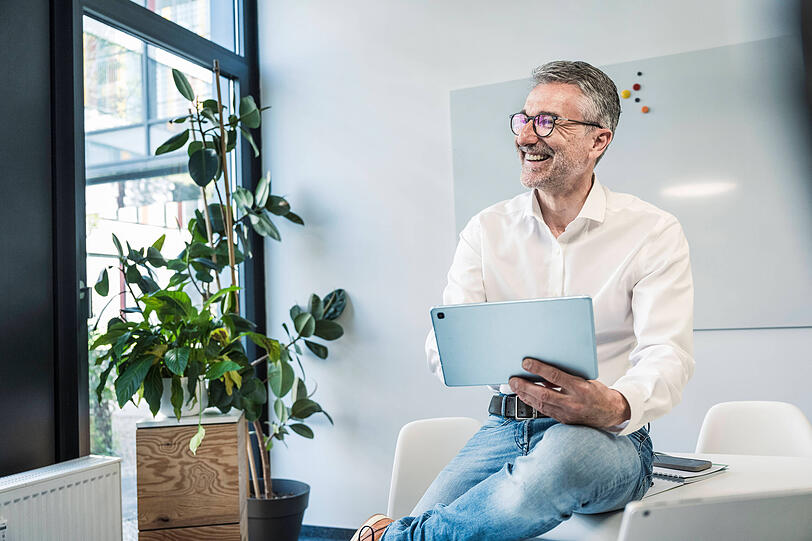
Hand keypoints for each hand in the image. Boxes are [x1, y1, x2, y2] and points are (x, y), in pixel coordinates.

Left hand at [508, 357, 630, 427]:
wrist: (611, 413)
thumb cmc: (598, 393)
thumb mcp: (586, 379)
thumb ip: (567, 376)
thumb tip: (545, 371)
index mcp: (581, 388)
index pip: (555, 377)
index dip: (539, 369)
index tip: (526, 363)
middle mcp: (573, 403)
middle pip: (543, 394)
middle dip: (525, 386)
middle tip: (513, 379)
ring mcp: (567, 414)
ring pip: (541, 404)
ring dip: (525, 395)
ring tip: (515, 386)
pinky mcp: (563, 420)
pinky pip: (544, 411)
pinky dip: (532, 402)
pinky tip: (525, 396)